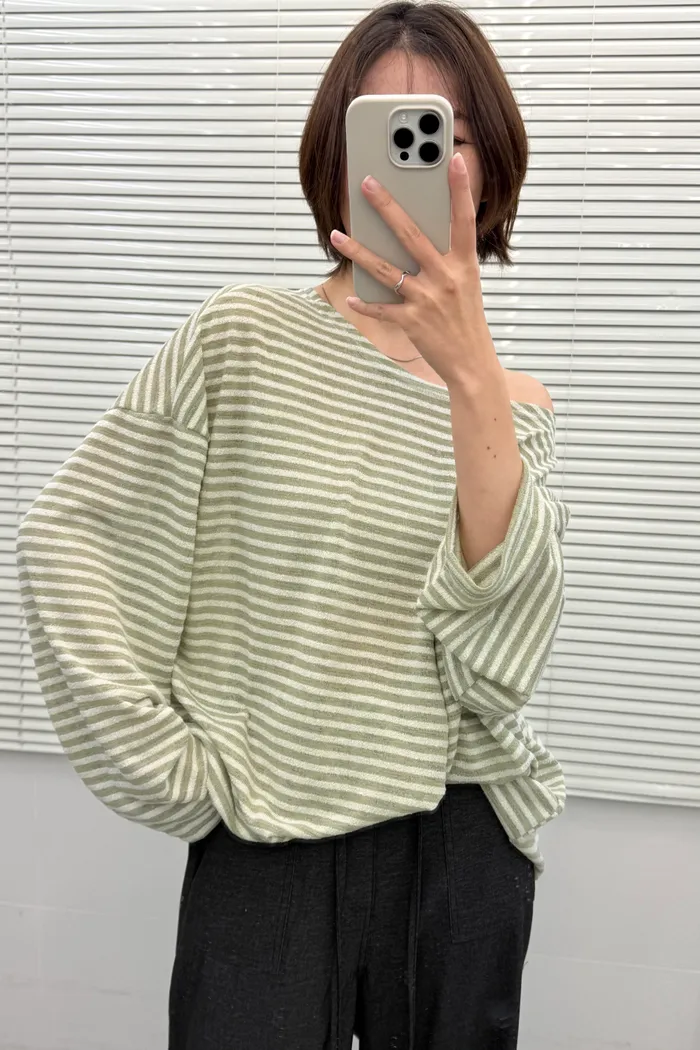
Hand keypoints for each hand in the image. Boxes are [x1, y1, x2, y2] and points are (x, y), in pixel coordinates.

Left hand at [329, 152, 497, 388]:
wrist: (472, 364)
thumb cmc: (467, 321)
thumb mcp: (466, 284)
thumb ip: (447, 259)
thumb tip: (416, 237)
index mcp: (464, 264)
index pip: (463, 219)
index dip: (459, 188)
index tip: (452, 158)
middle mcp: (445, 277)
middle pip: (411, 234)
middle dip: (386, 207)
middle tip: (367, 183)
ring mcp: (427, 299)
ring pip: (385, 269)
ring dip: (357, 251)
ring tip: (337, 235)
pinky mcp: (412, 321)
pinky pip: (382, 308)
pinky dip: (365, 303)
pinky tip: (351, 296)